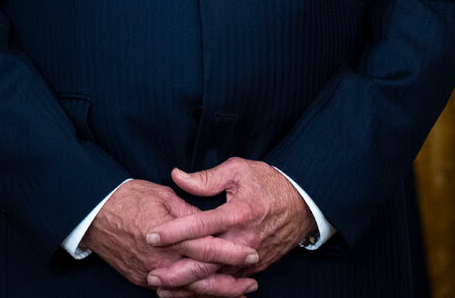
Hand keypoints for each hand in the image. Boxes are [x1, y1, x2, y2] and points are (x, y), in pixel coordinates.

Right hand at [82, 178, 259, 294]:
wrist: (94, 213)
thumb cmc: (128, 197)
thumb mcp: (162, 195)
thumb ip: (188, 211)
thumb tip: (209, 222)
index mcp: (168, 234)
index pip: (206, 247)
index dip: (231, 252)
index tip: (251, 253)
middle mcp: (160, 259)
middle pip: (202, 276)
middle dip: (229, 280)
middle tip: (252, 282)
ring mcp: (150, 273)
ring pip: (189, 291)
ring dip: (215, 293)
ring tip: (238, 293)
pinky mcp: (142, 279)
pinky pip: (172, 293)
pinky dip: (193, 296)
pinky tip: (207, 296)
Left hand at [144, 158, 314, 294]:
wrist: (302, 203)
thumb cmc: (268, 182)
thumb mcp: (238, 170)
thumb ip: (206, 178)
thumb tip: (177, 176)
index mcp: (238, 214)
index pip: (200, 226)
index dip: (173, 232)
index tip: (151, 235)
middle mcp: (243, 241)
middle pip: (205, 263)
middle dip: (176, 273)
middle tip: (152, 275)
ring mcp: (250, 258)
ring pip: (215, 279)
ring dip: (189, 287)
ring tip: (164, 289)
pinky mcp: (255, 268)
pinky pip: (228, 283)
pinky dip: (208, 289)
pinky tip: (189, 291)